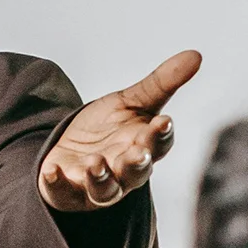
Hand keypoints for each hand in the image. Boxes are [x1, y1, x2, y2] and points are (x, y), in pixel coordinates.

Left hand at [39, 50, 201, 212]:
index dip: (162, 136)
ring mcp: (95, 187)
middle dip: (135, 164)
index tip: (164, 121)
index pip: (158, 145)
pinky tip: (50, 170)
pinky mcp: (66, 193)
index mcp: (143, 148)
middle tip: (136, 153)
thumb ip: (161, 83)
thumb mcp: (131, 101)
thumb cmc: (109, 128)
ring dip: (99, 178)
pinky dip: (56, 183)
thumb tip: (196, 55)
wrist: (73, 149)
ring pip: (103, 190)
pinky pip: (62, 192)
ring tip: (93, 163)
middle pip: (135, 174)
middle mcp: (123, 173)